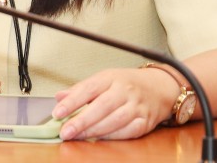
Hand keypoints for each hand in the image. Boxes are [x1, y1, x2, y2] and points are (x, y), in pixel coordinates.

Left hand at [51, 68, 176, 140]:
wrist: (159, 88)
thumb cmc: (127, 84)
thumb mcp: (103, 80)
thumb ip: (81, 90)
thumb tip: (59, 97)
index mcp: (111, 78)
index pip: (89, 88)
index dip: (72, 101)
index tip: (57, 112)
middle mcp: (125, 90)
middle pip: (101, 106)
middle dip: (81, 120)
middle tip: (65, 131)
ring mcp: (136, 106)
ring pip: (114, 120)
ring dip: (94, 130)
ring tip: (76, 137)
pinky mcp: (145, 121)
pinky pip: (127, 131)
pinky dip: (112, 136)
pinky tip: (98, 139)